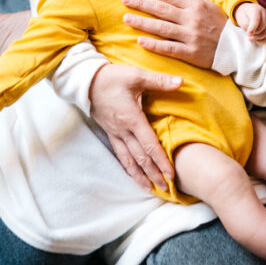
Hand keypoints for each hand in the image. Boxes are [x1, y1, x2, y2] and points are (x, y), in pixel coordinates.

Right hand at [89, 62, 182, 191]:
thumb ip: (159, 81)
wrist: (84, 81)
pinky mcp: (109, 132)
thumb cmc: (111, 77)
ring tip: (150, 188)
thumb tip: (181, 82)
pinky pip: (120, 154)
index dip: (161, 160)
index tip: (171, 174)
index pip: (149, 145)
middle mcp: (122, 130)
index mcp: (131, 119)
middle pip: (140, 157)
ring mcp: (114, 133)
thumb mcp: (136, 75)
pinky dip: (128, 167)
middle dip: (154, 173)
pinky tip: (133, 174)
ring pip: (128, 160)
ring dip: (140, 175)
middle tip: (166, 187)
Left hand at [122, 0, 227, 67]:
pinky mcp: (191, 53)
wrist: (236, 46)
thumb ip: (186, 1)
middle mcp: (192, 19)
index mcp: (195, 4)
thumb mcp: (206, 6)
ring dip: (142, 22)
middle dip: (141, 3)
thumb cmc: (219, 24)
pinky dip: (154, 44)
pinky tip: (140, 41)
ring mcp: (191, 36)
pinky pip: (169, 48)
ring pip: (162, 28)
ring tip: (126, 18)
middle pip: (161, 9)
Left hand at [234, 3, 265, 41]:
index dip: (253, 28)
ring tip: (251, 39)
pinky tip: (257, 41)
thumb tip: (251, 34)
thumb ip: (245, 25)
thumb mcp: (241, 18)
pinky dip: (265, 39)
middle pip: (263, 26)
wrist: (248, 11)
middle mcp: (264, 13)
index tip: (249, 34)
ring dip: (259, 37)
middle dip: (255, 34)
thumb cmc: (244, 15)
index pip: (256, 19)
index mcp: (256, 9)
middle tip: (249, 38)